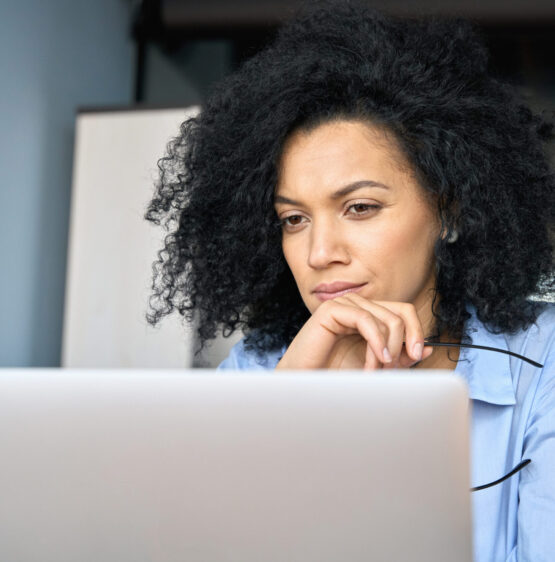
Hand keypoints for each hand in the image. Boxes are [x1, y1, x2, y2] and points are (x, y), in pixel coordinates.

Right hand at [276, 294, 433, 369]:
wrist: (305, 384)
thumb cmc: (335, 375)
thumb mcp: (376, 365)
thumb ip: (398, 356)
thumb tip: (427, 348)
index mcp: (368, 315)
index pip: (403, 311)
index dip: (416, 331)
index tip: (418, 356)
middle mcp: (358, 306)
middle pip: (400, 312)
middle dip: (403, 343)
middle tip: (394, 368)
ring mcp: (345, 305)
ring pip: (386, 318)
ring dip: (387, 349)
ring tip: (376, 370)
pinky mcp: (332, 309)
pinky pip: (366, 319)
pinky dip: (376, 342)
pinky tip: (375, 361)